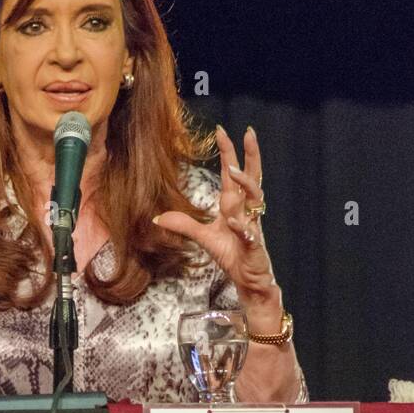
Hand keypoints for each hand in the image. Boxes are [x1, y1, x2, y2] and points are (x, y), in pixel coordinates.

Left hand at [152, 126, 281, 329]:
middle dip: (251, 155)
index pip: (233, 175)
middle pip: (252, 177)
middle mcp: (247, 211)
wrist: (249, 280)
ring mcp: (253, 227)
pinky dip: (243, 228)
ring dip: (245, 184)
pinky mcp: (254, 247)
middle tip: (247, 132)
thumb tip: (158, 217)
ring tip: (234, 170)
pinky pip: (250, 235)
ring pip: (255, 200)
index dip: (229, 153)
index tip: (221, 131)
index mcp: (236, 206)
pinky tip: (234, 223)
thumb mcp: (204, 238)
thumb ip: (184, 225)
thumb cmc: (233, 255)